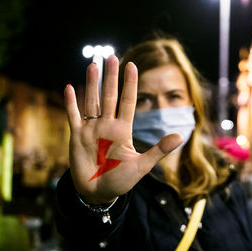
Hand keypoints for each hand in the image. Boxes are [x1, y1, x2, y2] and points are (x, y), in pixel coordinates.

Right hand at [64, 55, 182, 203]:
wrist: (99, 192)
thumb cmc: (121, 180)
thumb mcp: (142, 165)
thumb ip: (159, 150)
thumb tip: (181, 136)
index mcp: (123, 130)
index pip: (128, 101)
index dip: (130, 84)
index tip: (132, 66)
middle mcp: (107, 125)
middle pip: (109, 96)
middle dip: (110, 77)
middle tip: (111, 57)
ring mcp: (92, 129)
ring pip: (92, 102)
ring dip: (91, 84)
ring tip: (93, 65)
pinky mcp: (77, 136)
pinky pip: (73, 116)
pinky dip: (71, 103)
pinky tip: (70, 87)